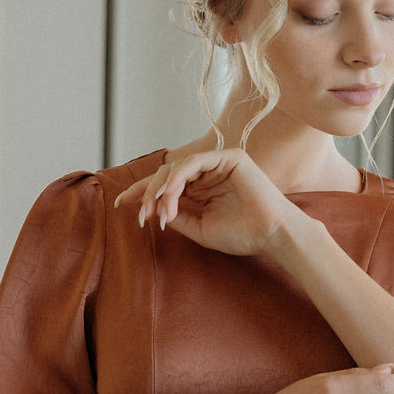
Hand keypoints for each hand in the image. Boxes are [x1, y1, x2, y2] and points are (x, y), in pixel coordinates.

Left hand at [114, 149, 296, 257]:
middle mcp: (207, 173)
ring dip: (162, 191)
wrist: (272, 235)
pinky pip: (192, 163)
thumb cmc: (242, 235)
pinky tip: (170, 197)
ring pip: (175, 168)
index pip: (165, 184)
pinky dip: (177, 180)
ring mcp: (218, 163)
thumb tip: (152, 209)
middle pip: (165, 175)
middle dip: (148, 195)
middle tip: (143, 217)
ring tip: (160, 213)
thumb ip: (177, 215)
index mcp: (201, 188)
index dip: (142, 192)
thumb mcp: (199, 228)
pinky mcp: (228, 157)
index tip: (121, 205)